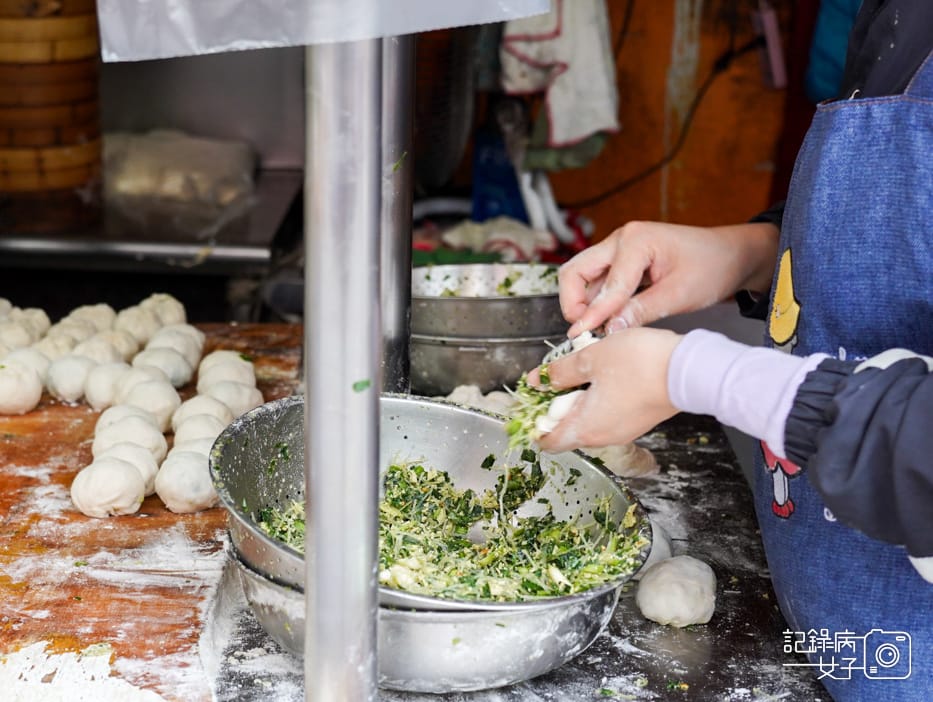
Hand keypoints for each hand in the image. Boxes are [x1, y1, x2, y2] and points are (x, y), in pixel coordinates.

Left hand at [527, 328, 682, 452]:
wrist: (689, 370)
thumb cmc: (640, 364)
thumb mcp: (590, 358)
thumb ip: (559, 371)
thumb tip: (537, 379)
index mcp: (585, 428)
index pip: (547, 443)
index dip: (533, 424)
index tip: (530, 403)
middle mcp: (603, 437)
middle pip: (567, 431)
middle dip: (556, 407)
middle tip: (557, 378)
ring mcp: (622, 431)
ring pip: (589, 422)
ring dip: (579, 400)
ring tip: (583, 369)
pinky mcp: (637, 421)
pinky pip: (608, 416)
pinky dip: (599, 399)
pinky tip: (605, 374)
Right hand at [558, 220, 778, 335]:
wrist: (732, 256)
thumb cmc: (712, 267)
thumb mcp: (680, 294)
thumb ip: (641, 311)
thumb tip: (609, 330)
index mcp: (636, 240)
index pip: (606, 285)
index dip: (593, 315)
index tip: (580, 336)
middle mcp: (621, 240)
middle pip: (576, 271)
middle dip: (573, 302)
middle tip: (582, 329)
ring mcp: (619, 249)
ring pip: (583, 277)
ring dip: (584, 303)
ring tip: (596, 329)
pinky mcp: (623, 262)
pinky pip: (598, 282)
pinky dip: (597, 302)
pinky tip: (608, 320)